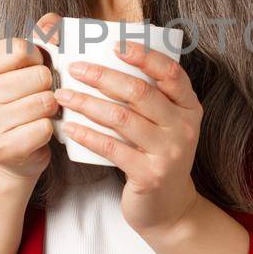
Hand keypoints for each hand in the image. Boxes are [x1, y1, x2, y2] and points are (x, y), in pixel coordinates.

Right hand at [0, 12, 62, 183]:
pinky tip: (36, 132)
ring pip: (44, 102)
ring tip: (39, 114)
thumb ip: (40, 38)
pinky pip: (44, 127)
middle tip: (38, 95)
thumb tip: (52, 22)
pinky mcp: (2, 148)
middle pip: (38, 76)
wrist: (8, 155)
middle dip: (47, 86)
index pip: (21, 48)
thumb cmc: (19, 102)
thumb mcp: (24, 67)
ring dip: (50, 108)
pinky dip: (49, 130)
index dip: (37, 58)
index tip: (32, 70)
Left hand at [55, 37, 203, 235]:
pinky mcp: (149, 175)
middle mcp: (184, 128)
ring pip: (121, 118)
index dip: (144, 55)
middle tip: (75, 69)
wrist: (169, 208)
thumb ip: (151, 99)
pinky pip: (112, 148)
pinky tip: (68, 127)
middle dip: (102, 76)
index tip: (115, 44)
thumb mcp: (166, 126)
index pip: (171, 73)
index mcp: (189, 108)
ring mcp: (168, 153)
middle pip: (139, 92)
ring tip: (63, 95)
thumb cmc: (158, 157)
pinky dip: (87, 135)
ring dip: (87, 103)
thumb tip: (107, 62)